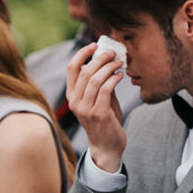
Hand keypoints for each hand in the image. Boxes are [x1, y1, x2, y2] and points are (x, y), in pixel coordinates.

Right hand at [65, 43, 125, 171]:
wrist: (107, 146)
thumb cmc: (105, 120)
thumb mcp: (97, 99)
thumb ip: (99, 82)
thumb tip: (107, 59)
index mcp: (72, 96)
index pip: (71, 68)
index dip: (82, 53)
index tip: (95, 45)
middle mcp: (75, 102)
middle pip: (85, 71)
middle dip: (100, 58)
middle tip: (113, 53)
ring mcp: (85, 109)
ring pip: (95, 79)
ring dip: (109, 67)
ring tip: (119, 63)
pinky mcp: (98, 114)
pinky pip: (105, 90)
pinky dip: (114, 79)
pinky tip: (120, 76)